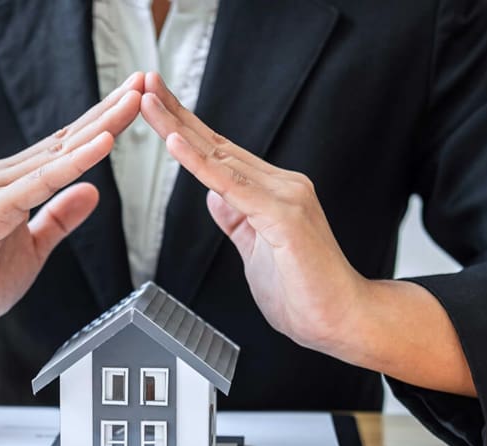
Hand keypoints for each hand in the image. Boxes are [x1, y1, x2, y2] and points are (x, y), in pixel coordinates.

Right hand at [0, 73, 143, 361]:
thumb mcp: (34, 248)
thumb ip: (59, 218)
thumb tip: (93, 191)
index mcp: (13, 184)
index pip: (65, 148)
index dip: (102, 124)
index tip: (135, 102)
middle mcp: (2, 176)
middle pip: (65, 139)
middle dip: (108, 110)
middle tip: (144, 81)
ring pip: (58, 153)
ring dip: (100, 126)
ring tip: (133, 102)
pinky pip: (42, 181)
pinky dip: (74, 162)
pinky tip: (102, 143)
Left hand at [139, 72, 474, 395]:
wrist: (343, 321)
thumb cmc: (305, 293)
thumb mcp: (256, 251)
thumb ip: (237, 222)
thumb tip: (215, 198)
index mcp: (271, 193)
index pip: (218, 154)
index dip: (184, 128)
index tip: (155, 106)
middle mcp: (280, 185)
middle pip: (215, 144)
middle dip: (175, 114)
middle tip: (143, 83)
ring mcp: (285, 197)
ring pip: (220, 157)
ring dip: (179, 128)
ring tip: (148, 102)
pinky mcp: (284, 217)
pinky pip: (233, 186)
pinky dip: (202, 163)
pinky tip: (177, 143)